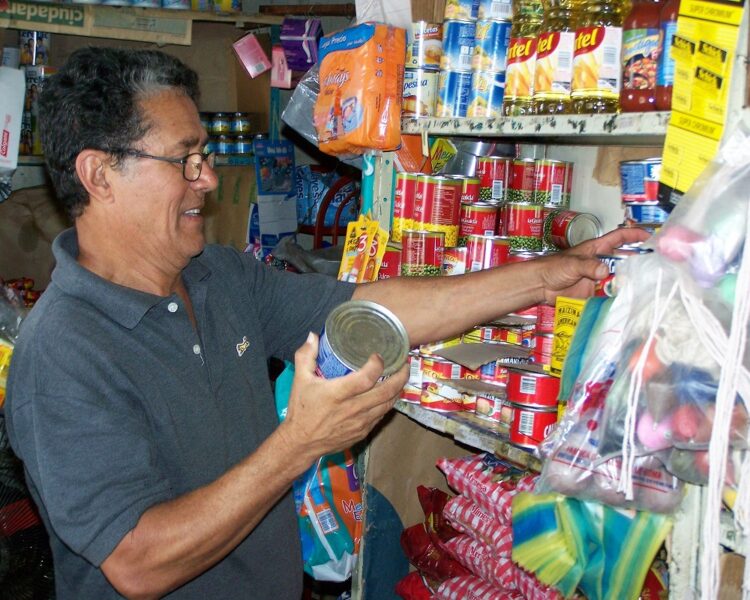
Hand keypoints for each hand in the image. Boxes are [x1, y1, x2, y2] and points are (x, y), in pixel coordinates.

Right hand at [278, 332, 408, 462]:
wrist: (301, 443)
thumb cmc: (301, 410)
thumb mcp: (300, 380)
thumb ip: (306, 355)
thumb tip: (312, 335)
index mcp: (338, 394)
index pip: (366, 378)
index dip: (377, 365)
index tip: (378, 356)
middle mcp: (352, 409)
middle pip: (385, 391)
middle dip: (400, 376)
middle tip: (404, 364)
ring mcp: (360, 422)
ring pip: (388, 404)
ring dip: (398, 390)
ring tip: (401, 377)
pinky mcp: (362, 432)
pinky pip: (381, 416)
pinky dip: (388, 403)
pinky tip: (389, 395)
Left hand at [538, 227, 650, 303]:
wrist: (541, 286)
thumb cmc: (554, 267)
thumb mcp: (572, 263)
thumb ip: (588, 266)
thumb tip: (605, 271)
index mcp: (597, 249)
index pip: (619, 238)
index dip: (634, 235)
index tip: (650, 236)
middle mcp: (601, 262)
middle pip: (624, 259)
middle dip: (639, 261)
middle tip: (656, 266)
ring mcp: (599, 278)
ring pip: (620, 278)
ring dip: (631, 281)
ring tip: (648, 284)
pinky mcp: (595, 292)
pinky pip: (610, 294)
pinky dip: (619, 297)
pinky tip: (631, 301)